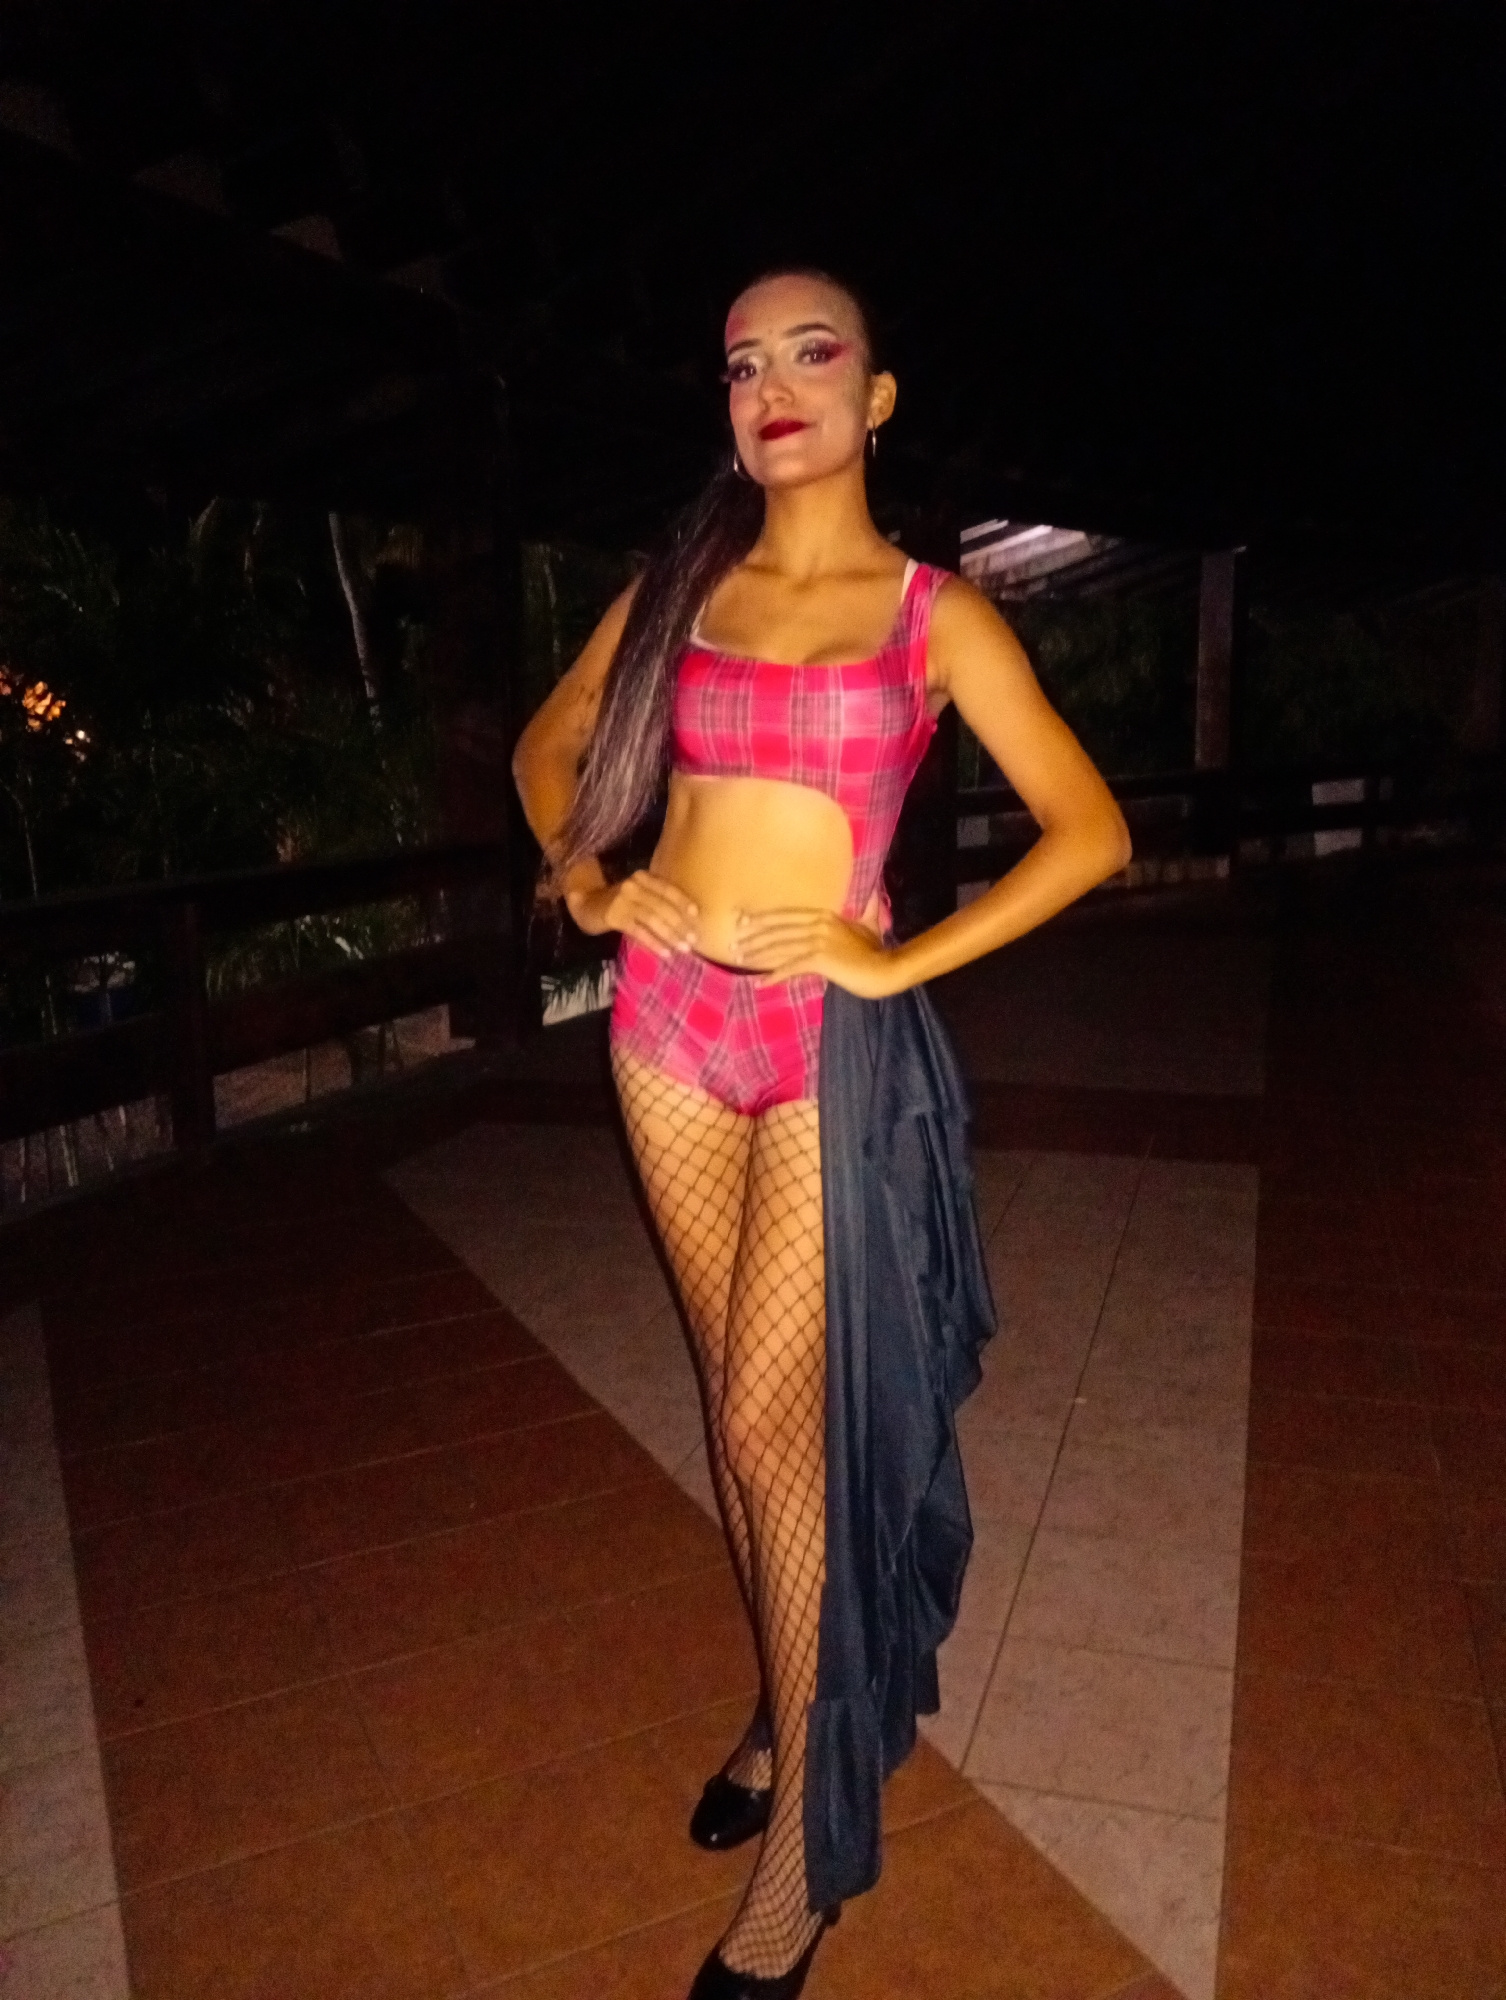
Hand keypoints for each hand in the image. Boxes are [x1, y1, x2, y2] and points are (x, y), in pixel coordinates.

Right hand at [566, 870, 697, 955]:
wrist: (586, 905)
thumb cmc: (620, 903)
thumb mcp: (638, 895)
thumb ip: (657, 900)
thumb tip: (686, 920)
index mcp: (643, 877)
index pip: (668, 888)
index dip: (683, 901)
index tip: (697, 915)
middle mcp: (634, 885)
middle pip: (663, 906)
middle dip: (680, 924)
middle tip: (693, 940)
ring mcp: (623, 900)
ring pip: (653, 919)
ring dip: (671, 935)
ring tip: (684, 949)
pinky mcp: (615, 916)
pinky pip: (640, 931)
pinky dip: (654, 943)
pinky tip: (665, 953)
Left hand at [732, 907, 898, 997]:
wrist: (887, 968)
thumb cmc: (877, 950)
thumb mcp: (869, 925)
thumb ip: (865, 910)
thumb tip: (873, 894)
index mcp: (825, 915)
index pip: (786, 914)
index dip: (762, 918)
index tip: (742, 921)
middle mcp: (819, 924)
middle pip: (777, 929)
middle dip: (752, 936)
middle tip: (732, 944)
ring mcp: (819, 941)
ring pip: (779, 947)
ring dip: (756, 955)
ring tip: (739, 961)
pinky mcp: (820, 959)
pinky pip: (790, 967)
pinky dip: (773, 975)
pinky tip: (760, 983)